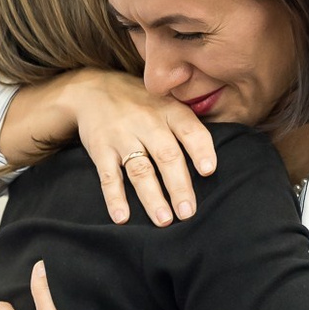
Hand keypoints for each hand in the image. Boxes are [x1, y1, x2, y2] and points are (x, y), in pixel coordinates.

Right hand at [67, 71, 216, 226]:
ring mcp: (122, 136)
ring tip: (164, 220)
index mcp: (170, 111)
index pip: (190, 130)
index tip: (208, 170)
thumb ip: (188, 128)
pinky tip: (122, 217)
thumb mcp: (167, 104)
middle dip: (178, 186)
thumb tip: (215, 166)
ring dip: (152, 197)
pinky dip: (115, 198)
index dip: (200, 150)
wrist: (93, 89)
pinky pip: (108, 176)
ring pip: (140, 169)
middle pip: (166, 155)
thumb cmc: (142, 105)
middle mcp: (147, 122)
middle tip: (188, 212)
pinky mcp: (101, 149)